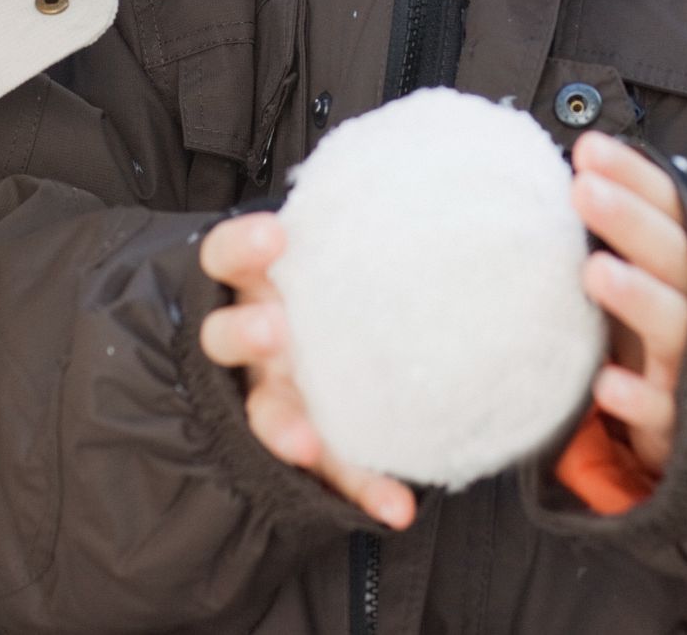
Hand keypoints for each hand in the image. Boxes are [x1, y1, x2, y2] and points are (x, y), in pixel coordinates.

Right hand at [197, 212, 417, 529]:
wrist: (310, 330)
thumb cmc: (327, 280)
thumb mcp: (329, 251)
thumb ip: (362, 233)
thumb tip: (459, 182)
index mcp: (251, 283)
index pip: (227, 256)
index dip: (244, 246)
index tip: (275, 237)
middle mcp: (252, 340)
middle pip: (227, 337)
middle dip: (247, 335)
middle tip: (275, 330)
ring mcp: (270, 391)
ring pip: (259, 408)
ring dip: (282, 426)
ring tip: (305, 443)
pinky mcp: (302, 437)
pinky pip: (331, 469)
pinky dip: (362, 487)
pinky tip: (396, 505)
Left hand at [570, 132, 686, 474]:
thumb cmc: (668, 336)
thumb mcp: (661, 279)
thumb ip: (630, 233)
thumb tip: (578, 171)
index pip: (672, 210)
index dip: (635, 178)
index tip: (590, 150)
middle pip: (673, 256)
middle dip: (631, 221)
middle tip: (584, 189)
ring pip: (674, 325)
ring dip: (638, 297)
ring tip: (595, 271)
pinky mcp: (681, 424)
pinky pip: (663, 412)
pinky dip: (639, 398)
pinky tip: (607, 385)